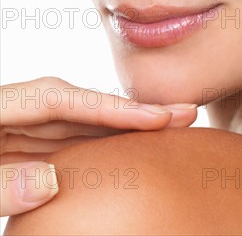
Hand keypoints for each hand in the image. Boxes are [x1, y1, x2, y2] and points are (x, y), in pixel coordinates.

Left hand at [0, 76, 197, 215]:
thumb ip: (0, 184)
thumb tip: (51, 183)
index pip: (59, 98)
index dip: (110, 106)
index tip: (157, 117)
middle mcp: (12, 112)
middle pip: (79, 106)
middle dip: (130, 111)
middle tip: (182, 114)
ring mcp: (15, 130)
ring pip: (77, 125)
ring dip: (122, 129)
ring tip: (167, 128)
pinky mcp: (18, 149)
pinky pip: (65, 145)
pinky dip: (99, 148)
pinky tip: (127, 151)